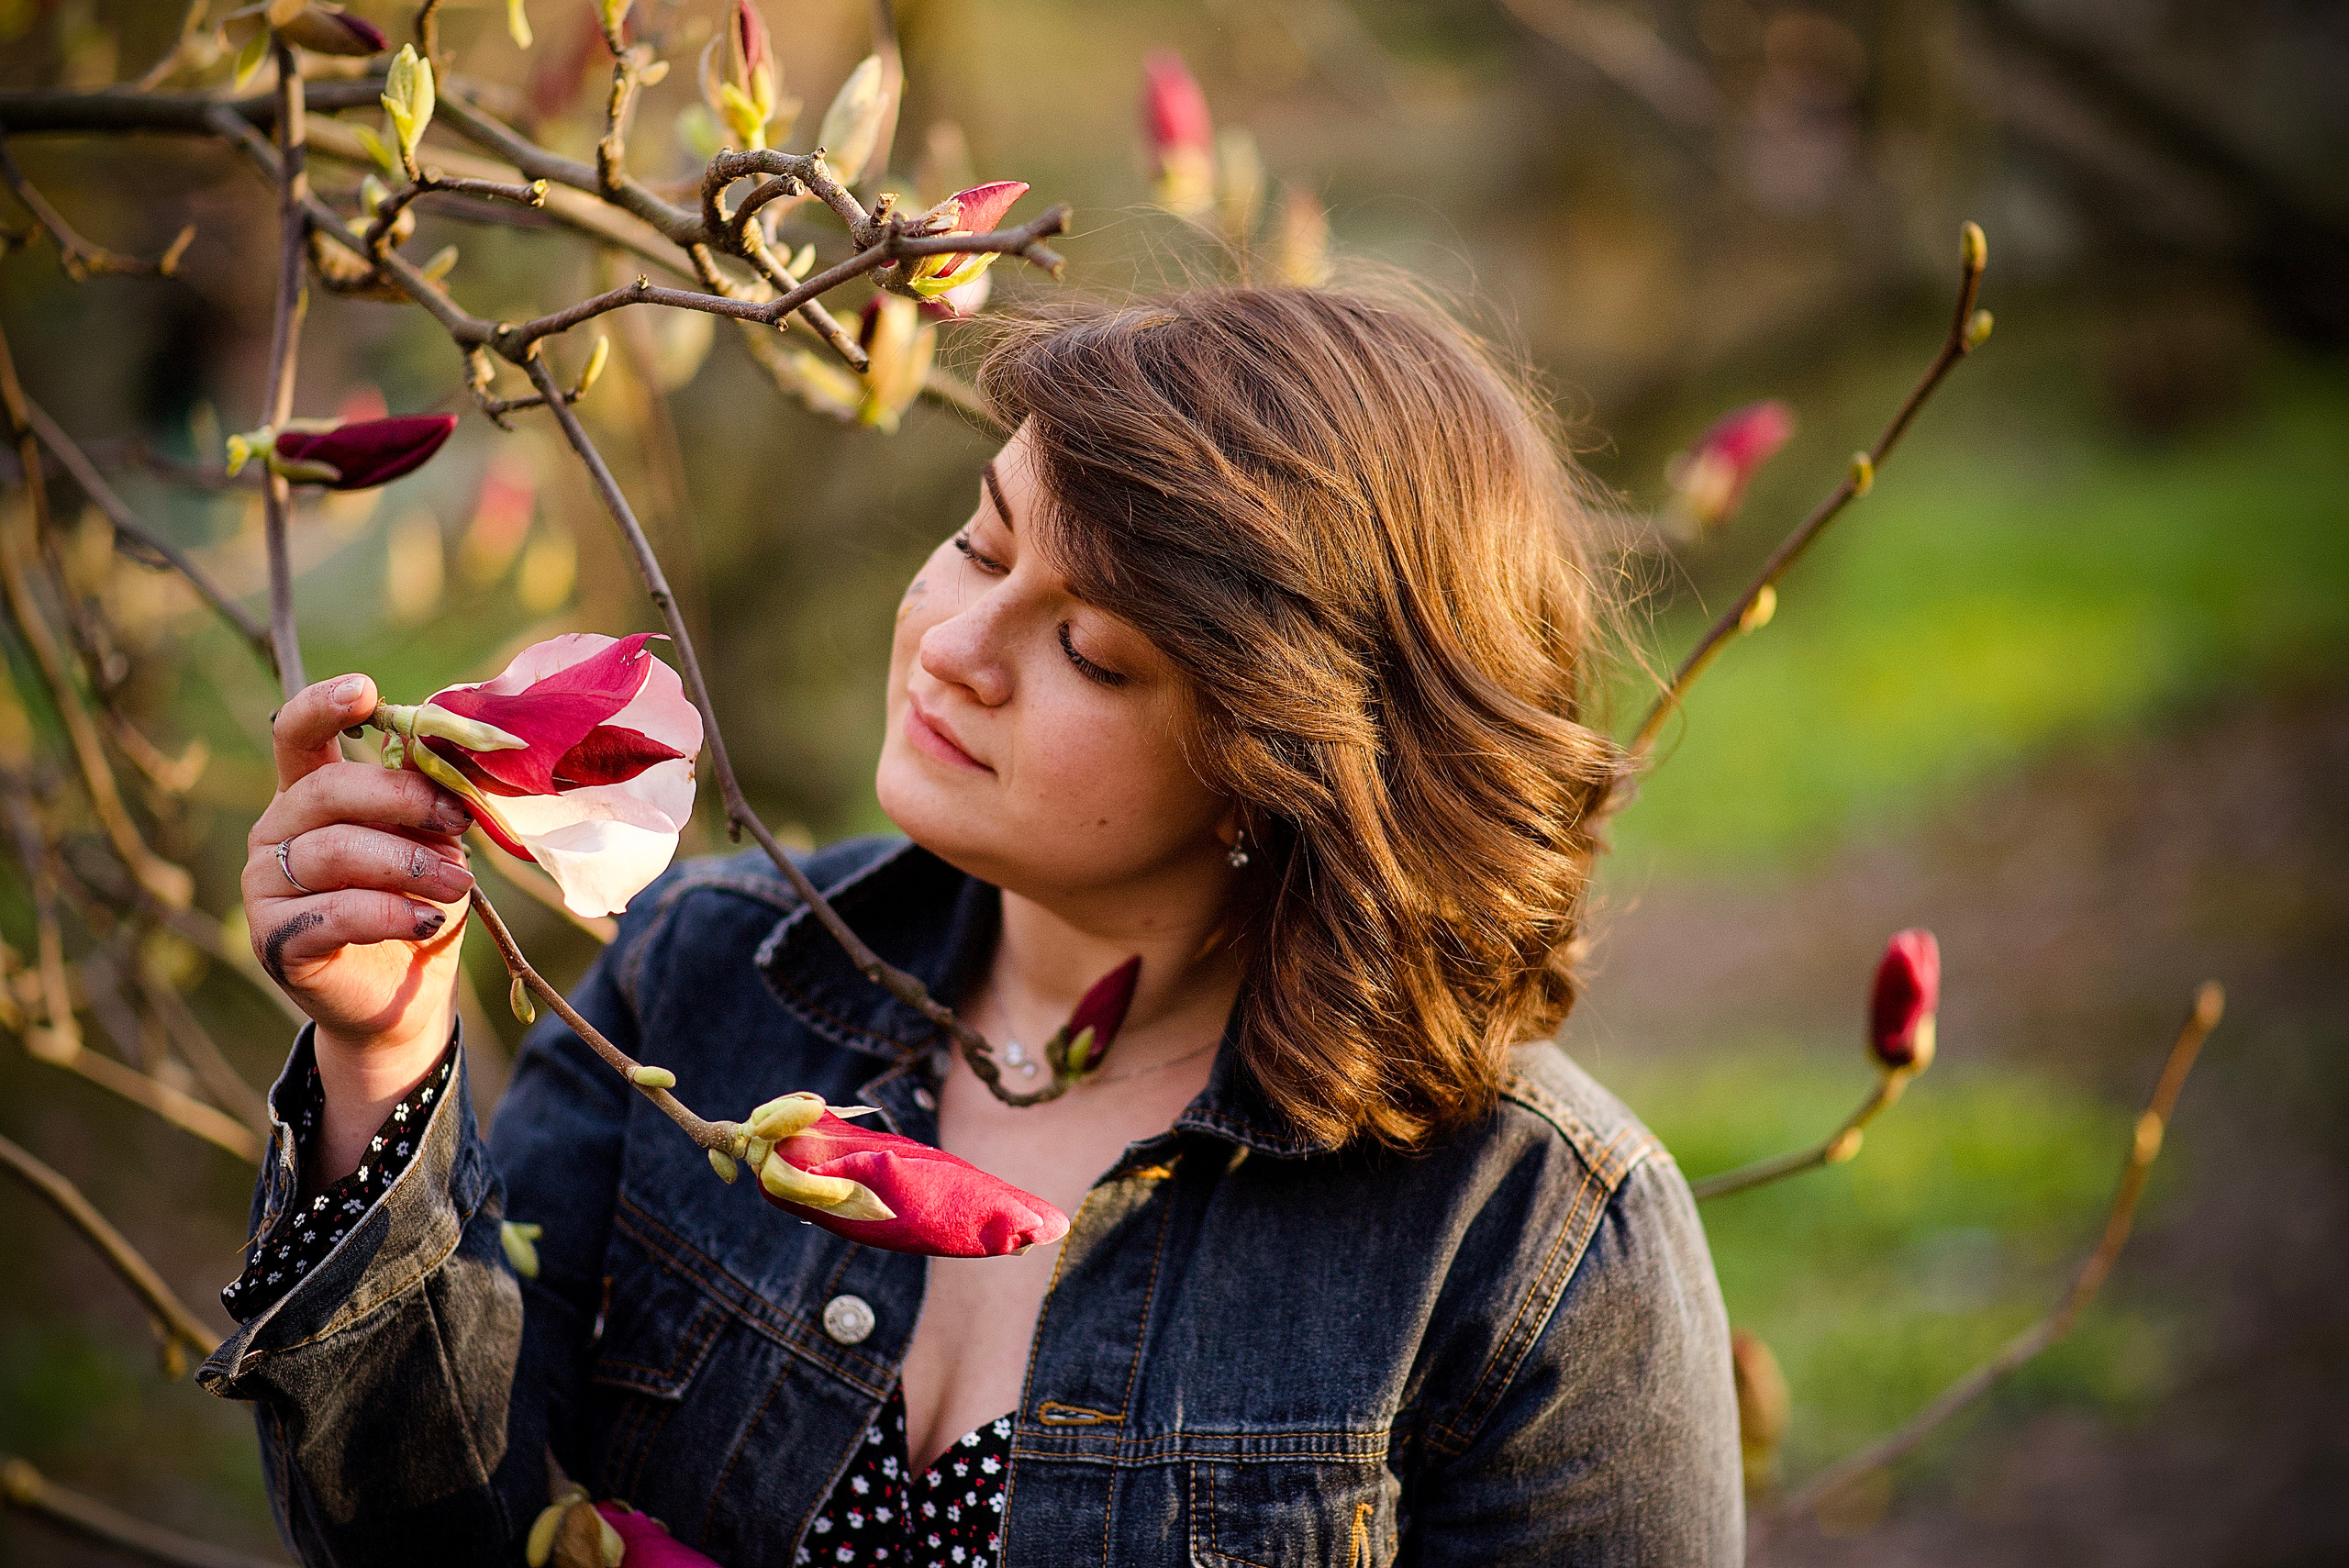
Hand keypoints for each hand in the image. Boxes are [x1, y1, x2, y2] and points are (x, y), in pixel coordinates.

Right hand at [241, 675, 474, 1068]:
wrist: (402, 997)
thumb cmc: (418, 903)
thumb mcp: (432, 843)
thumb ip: (429, 801)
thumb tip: (456, 758)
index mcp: (310, 794)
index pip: (297, 735)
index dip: (323, 706)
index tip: (364, 691)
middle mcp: (276, 832)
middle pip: (327, 791)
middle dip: (402, 798)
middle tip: (459, 823)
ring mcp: (265, 885)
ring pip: (335, 852)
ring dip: (409, 863)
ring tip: (459, 883)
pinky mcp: (275, 938)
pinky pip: (334, 913)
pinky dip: (389, 913)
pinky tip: (426, 920)